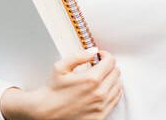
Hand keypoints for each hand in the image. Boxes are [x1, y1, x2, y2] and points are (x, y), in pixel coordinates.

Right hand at [0, 48, 122, 119]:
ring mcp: (102, 106)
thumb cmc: (53, 90)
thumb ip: (79, 56)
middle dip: (109, 66)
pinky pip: (116, 100)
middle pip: (116, 73)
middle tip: (100, 65)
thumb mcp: (61, 67)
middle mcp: (100, 93)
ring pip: (118, 86)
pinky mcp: (101, 115)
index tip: (100, 56)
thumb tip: (94, 51)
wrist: (47, 112)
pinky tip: (104, 88)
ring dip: (112, 78)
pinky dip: (113, 91)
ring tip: (102, 77)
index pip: (111, 62)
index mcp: (92, 79)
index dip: (105, 55)